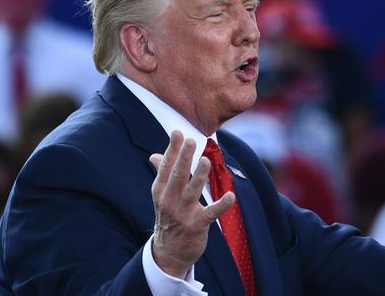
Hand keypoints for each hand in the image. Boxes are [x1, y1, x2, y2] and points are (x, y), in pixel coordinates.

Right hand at [149, 130, 234, 277]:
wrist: (169, 252)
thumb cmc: (169, 217)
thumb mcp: (161, 196)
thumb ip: (162, 174)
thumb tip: (153, 155)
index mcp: (160, 190)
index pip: (166, 166)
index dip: (172, 149)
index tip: (177, 132)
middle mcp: (169, 200)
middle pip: (177, 176)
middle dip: (184, 157)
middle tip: (191, 140)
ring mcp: (183, 214)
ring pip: (192, 191)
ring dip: (199, 176)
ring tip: (205, 161)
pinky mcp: (197, 225)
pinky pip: (211, 213)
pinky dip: (221, 205)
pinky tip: (231, 196)